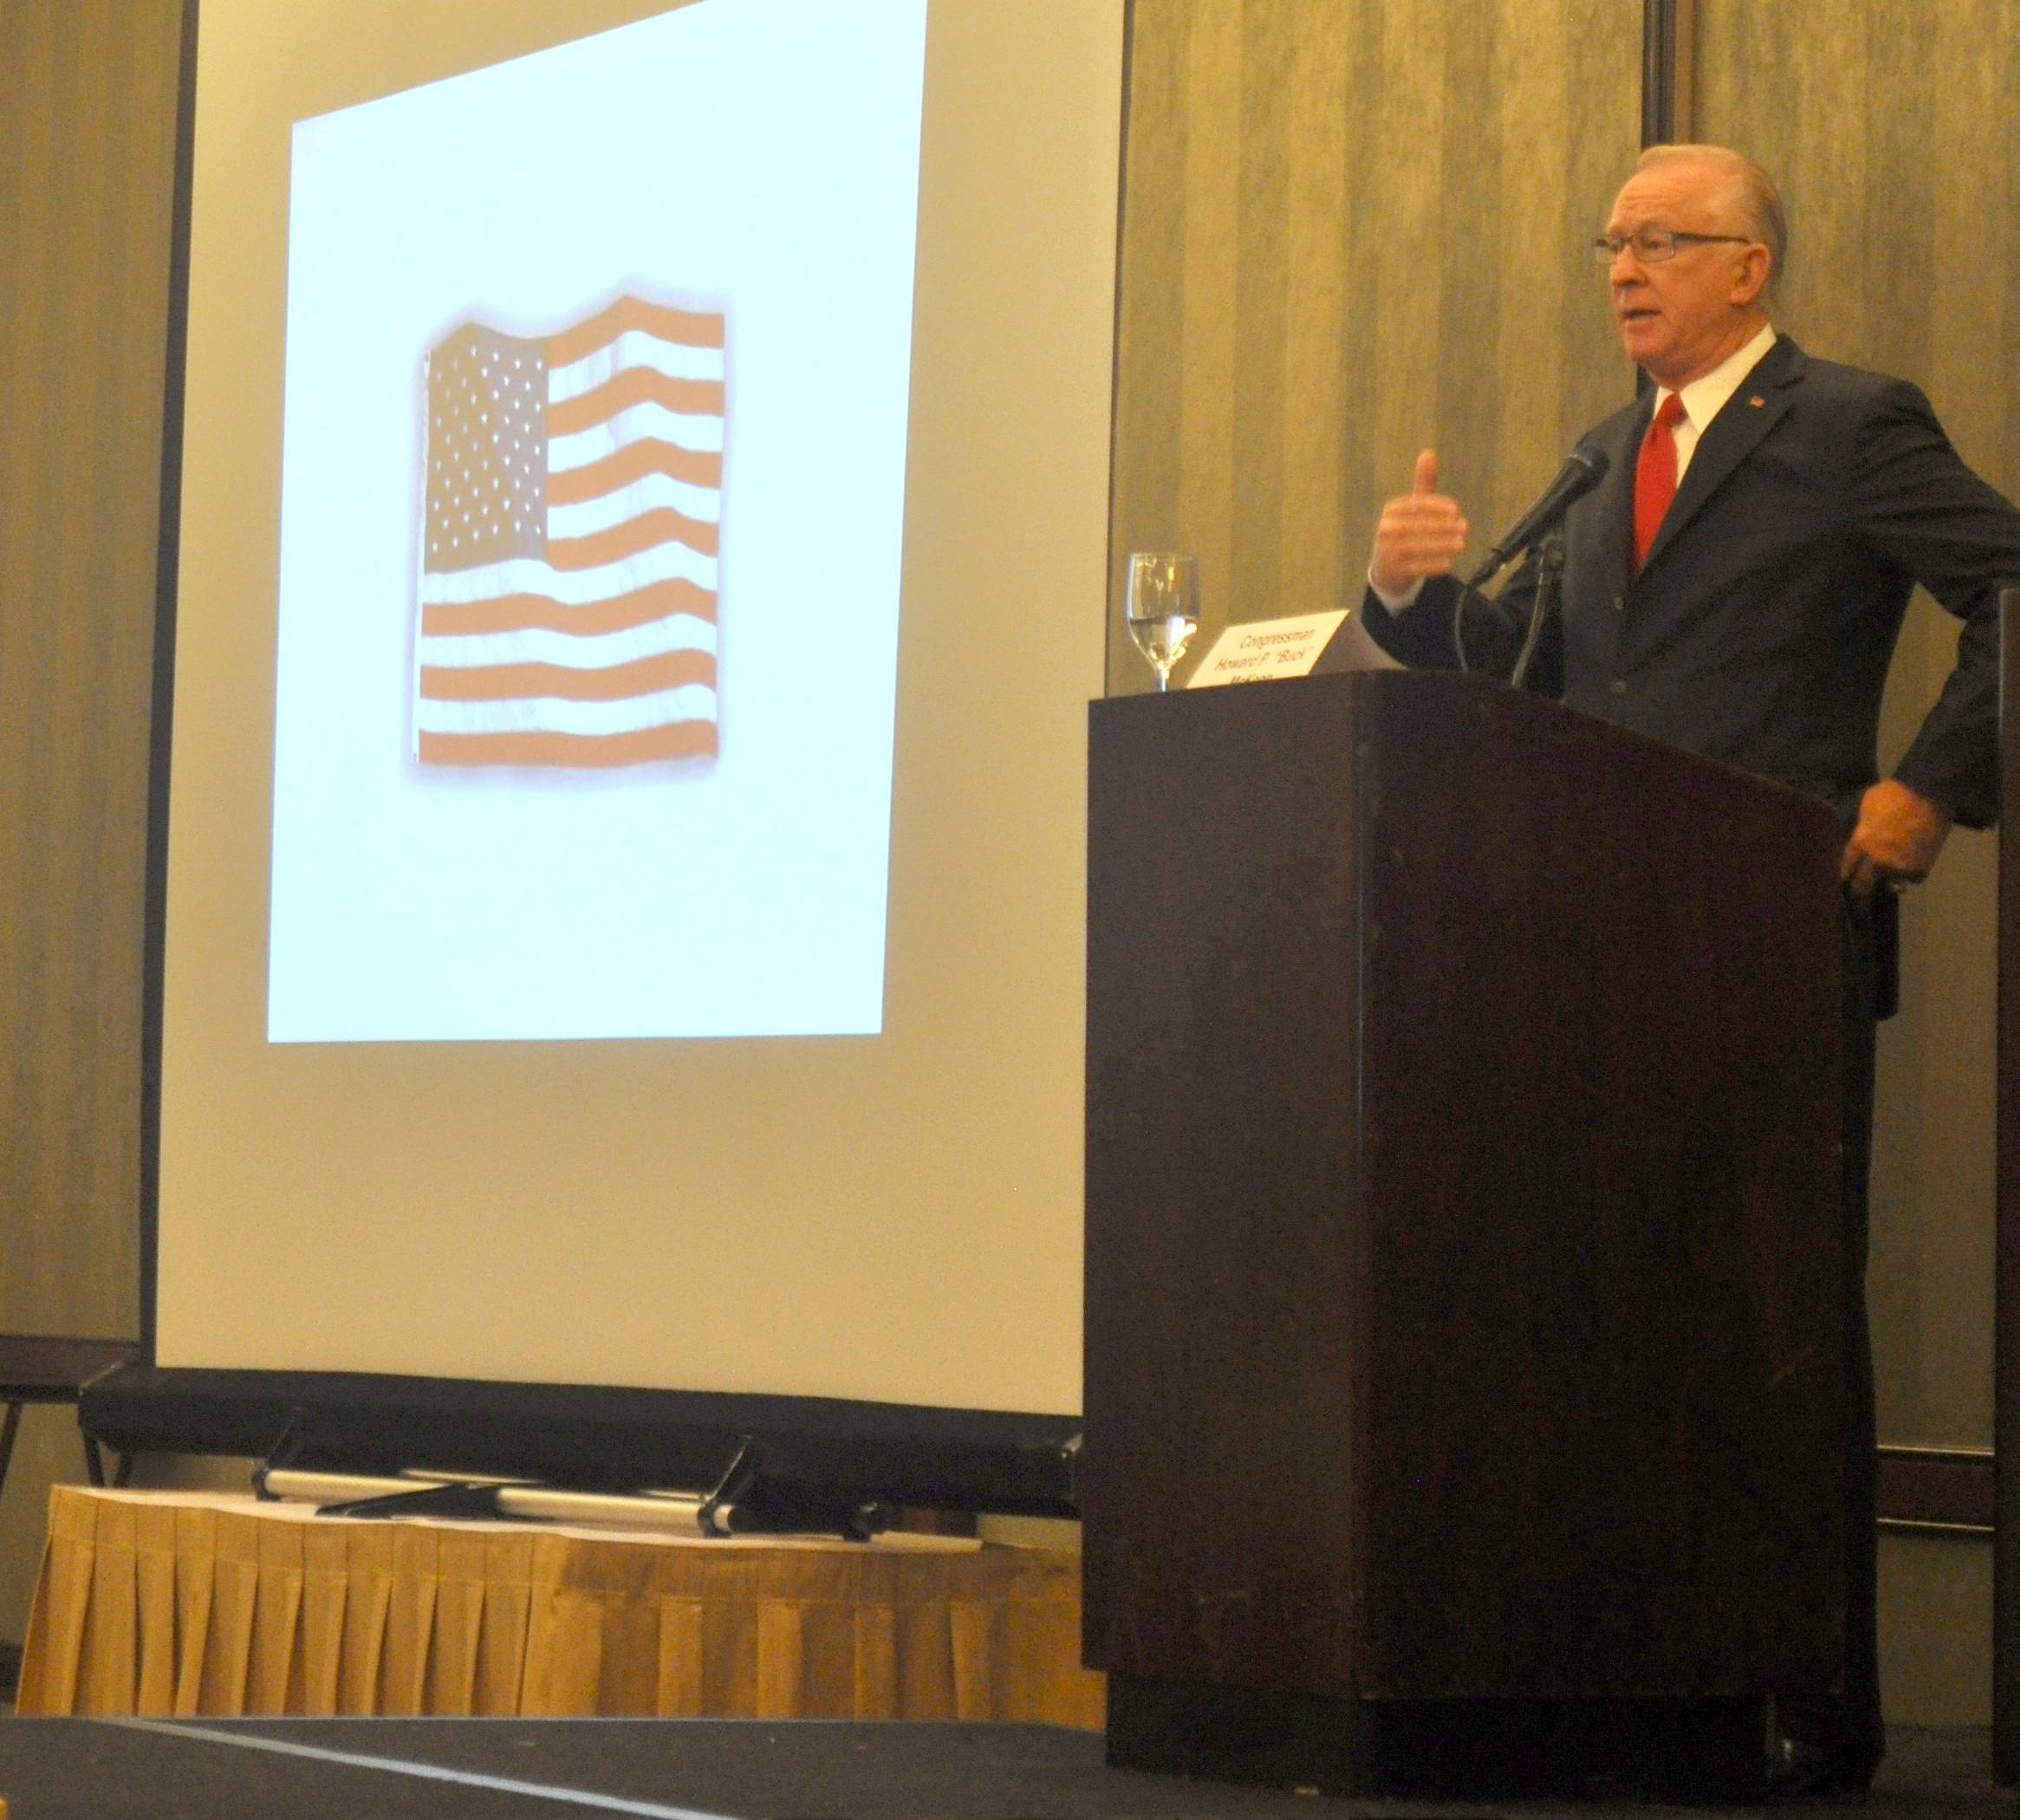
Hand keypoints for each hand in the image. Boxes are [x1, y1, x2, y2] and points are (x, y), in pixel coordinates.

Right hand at [1370, 448, 1468, 595]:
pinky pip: (1416, 567)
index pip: (1416, 505)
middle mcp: (1385, 529)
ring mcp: (1387, 551)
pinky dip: (1433, 565)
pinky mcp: (1393, 570)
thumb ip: (1423, 484)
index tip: (1456, 510)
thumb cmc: (1405, 532)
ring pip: (1418, 546)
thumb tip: (1428, 453)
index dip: (1437, 507)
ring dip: (1442, 545)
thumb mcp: (1413, 508)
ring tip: (1461, 544)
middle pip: (1418, 526)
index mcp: (1391, 510)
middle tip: (1464, 527)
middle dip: (1443, 527)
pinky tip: (1448, 563)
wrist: (1386, 569)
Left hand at [1840, 779, 1950, 896]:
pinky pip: (1912, 879)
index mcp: (1861, 843)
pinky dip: (1910, 876)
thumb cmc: (1892, 794)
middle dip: (1859, 890)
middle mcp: (1877, 860)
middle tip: (1858, 893)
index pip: (1846, 867)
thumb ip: (1860, 826)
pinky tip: (1908, 871)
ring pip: (1889, 884)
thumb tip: (1856, 834)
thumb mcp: (1865, 806)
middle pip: (1863, 885)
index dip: (1845, 873)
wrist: (1928, 794)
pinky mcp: (1921, 867)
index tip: (1845, 878)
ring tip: (1888, 879)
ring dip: (1888, 881)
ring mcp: (1900, 866)